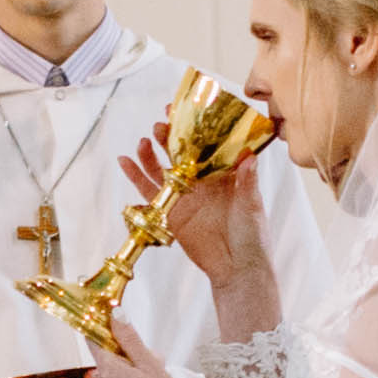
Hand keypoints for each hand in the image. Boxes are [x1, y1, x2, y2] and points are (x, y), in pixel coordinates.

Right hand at [138, 136, 269, 286]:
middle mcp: (201, 182)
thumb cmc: (252, 235)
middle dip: (170, 136)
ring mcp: (184, 196)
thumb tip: (249, 157)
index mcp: (223, 174)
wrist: (236, 267)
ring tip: (143, 140)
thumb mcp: (252, 205)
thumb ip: (247, 181)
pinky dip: (135, 176)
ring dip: (151, 153)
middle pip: (181, 153)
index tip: (186, 111)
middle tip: (161, 122)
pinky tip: (125, 161)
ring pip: (162, 169)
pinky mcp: (170, 213)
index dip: (196, 128)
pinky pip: (149, 192)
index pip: (207, 144)